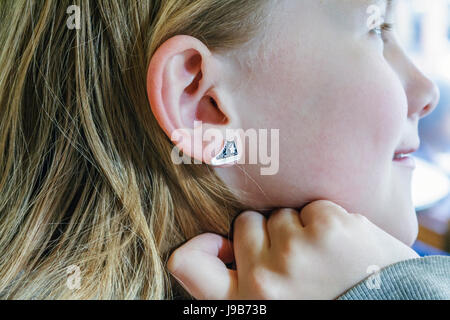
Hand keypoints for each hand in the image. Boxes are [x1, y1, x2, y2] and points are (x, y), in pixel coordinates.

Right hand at [167, 200, 418, 298]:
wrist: (394, 312)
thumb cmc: (331, 306)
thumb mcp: (277, 308)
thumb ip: (242, 281)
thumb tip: (218, 241)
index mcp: (247, 303)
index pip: (188, 265)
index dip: (196, 247)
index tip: (215, 243)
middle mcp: (263, 280)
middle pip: (246, 223)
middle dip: (269, 233)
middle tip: (298, 260)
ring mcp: (295, 251)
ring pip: (282, 213)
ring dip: (302, 229)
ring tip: (327, 258)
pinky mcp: (329, 228)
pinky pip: (314, 207)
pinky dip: (329, 222)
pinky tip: (345, 248)